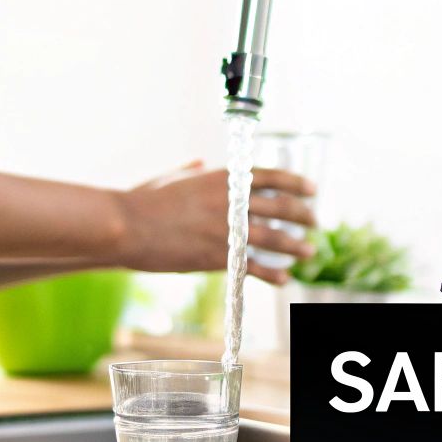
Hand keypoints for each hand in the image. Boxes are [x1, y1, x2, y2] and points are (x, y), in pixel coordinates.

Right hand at [115, 160, 317, 283]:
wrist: (125, 226)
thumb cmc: (142, 201)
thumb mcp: (169, 178)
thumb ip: (189, 170)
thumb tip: (198, 162)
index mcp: (221, 179)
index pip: (270, 177)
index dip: (296, 182)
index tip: (312, 189)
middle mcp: (229, 202)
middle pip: (280, 206)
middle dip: (304, 215)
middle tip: (316, 223)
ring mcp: (225, 229)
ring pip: (274, 238)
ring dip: (296, 246)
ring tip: (309, 252)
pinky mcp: (216, 256)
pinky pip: (254, 266)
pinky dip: (272, 273)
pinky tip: (284, 279)